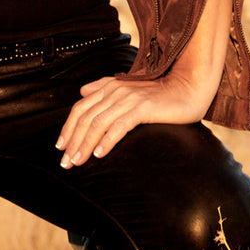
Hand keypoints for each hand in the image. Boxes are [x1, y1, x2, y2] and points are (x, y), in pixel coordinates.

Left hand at [55, 70, 216, 169]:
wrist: (188, 88)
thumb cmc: (160, 95)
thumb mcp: (129, 89)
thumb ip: (105, 88)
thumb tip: (82, 91)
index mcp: (109, 87)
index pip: (80, 108)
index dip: (68, 128)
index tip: (60, 147)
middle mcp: (115, 91)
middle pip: (85, 117)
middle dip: (72, 141)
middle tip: (65, 162)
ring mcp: (129, 98)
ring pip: (98, 123)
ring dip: (84, 145)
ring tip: (77, 162)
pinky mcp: (143, 108)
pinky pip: (119, 126)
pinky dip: (107, 140)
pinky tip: (99, 154)